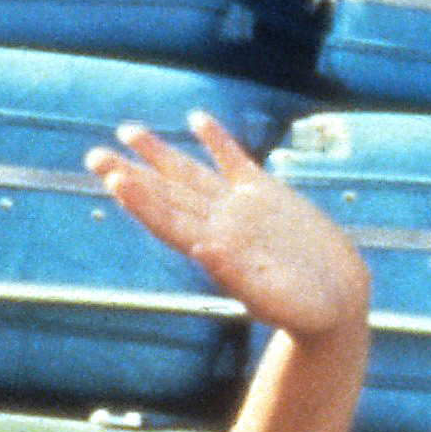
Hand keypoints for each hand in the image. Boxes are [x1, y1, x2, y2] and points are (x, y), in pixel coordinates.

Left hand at [89, 115, 369, 341]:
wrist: (336, 302)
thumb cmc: (307, 312)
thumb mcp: (275, 298)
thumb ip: (238, 277)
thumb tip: (203, 249)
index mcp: (215, 251)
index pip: (168, 221)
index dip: (141, 201)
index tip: (114, 179)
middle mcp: (219, 225)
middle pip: (166, 195)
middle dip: (131, 174)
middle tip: (94, 155)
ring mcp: (239, 208)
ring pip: (190, 174)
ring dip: (159, 153)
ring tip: (127, 131)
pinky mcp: (267, 194)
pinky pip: (234, 161)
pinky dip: (217, 139)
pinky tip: (196, 119)